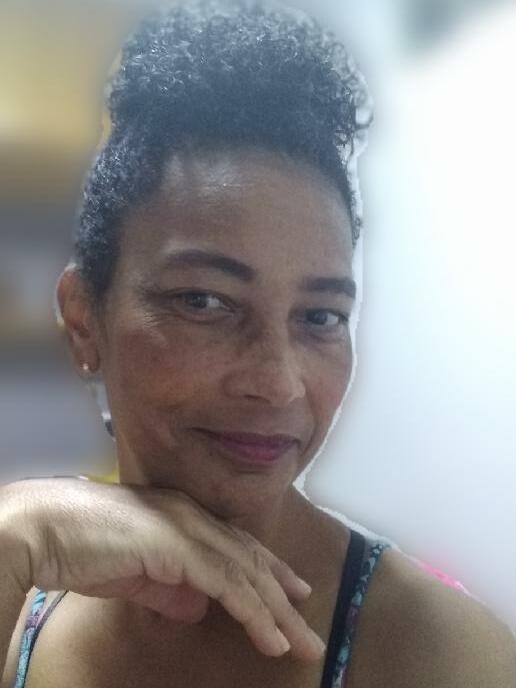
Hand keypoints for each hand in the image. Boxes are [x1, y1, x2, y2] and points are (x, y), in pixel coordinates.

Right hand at [1, 478, 325, 661]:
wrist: (49, 529)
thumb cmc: (82, 547)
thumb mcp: (135, 575)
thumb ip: (168, 589)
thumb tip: (196, 607)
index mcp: (184, 518)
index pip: (236, 545)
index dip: (267, 569)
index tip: (290, 592)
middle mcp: (194, 517)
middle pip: (250, 558)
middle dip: (282, 594)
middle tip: (307, 625)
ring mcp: (188, 528)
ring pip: (247, 573)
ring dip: (276, 611)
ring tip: (300, 642)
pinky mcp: (180, 547)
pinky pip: (228, 585)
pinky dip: (254, 612)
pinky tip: (271, 636)